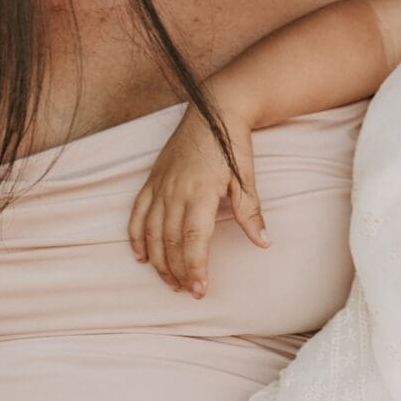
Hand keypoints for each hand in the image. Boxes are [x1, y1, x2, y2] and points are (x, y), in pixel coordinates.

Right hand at [127, 103, 264, 297]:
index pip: (193, 241)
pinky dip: (136, 237)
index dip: (195, 268)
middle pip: (170, 242)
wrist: (213, 109)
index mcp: (199, 193)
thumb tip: (263, 242)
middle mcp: (174, 192)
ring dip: (158, 260)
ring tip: (169, 281)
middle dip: (177, 271)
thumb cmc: (232, 144)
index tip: (200, 289)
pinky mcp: (152, 180)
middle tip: (188, 291)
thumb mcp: (245, 177)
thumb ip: (250, 212)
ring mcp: (160, 186)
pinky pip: (137, 214)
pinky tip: (140, 256)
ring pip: (152, 232)